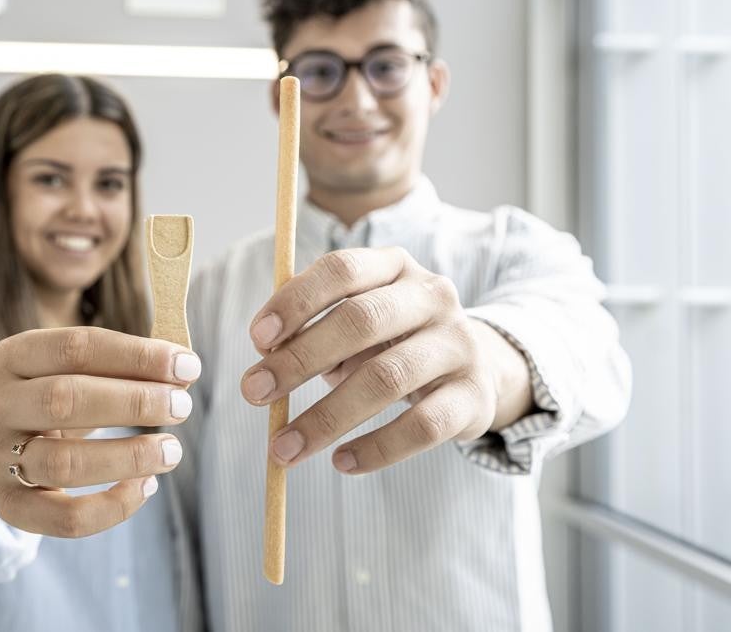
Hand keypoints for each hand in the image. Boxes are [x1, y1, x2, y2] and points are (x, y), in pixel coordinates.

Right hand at [0, 327, 198, 537]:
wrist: (1, 442)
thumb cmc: (58, 397)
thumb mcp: (77, 371)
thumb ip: (125, 367)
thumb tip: (183, 372)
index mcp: (13, 357)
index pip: (75, 348)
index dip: (136, 356)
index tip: (187, 365)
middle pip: (64, 399)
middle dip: (134, 402)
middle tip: (182, 407)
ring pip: (64, 463)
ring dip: (128, 457)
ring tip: (171, 451)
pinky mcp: (10, 506)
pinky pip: (65, 518)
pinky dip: (113, 508)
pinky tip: (146, 486)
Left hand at [240, 247, 530, 473]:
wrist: (477, 370)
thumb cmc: (391, 342)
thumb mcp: (356, 322)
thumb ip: (313, 328)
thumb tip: (266, 355)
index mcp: (395, 267)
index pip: (342, 269)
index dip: (296, 301)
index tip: (256, 340)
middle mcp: (432, 297)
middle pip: (361, 321)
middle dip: (299, 359)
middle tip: (253, 393)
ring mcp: (459, 344)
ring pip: (387, 379)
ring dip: (326, 417)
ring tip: (283, 448)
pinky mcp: (475, 395)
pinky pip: (422, 426)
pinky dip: (377, 448)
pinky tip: (341, 463)